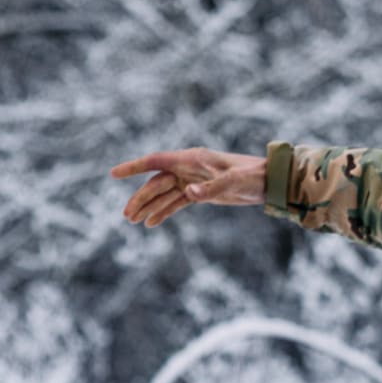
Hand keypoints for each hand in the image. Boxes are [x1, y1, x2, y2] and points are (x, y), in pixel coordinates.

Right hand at [111, 147, 264, 225]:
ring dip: (149, 207)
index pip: (156, 161)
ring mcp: (193, 181)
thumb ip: (211, 188)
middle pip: (157, 183)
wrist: (268, 181)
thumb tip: (189, 193)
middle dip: (140, 198)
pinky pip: (177, 202)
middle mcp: (189, 168)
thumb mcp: (234, 182)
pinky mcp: (201, 193)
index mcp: (192, 159)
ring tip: (133, 222)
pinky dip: (165, 212)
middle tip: (127, 216)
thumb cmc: (252, 176)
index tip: (113, 174)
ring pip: (164, 194)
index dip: (134, 167)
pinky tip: (152, 223)